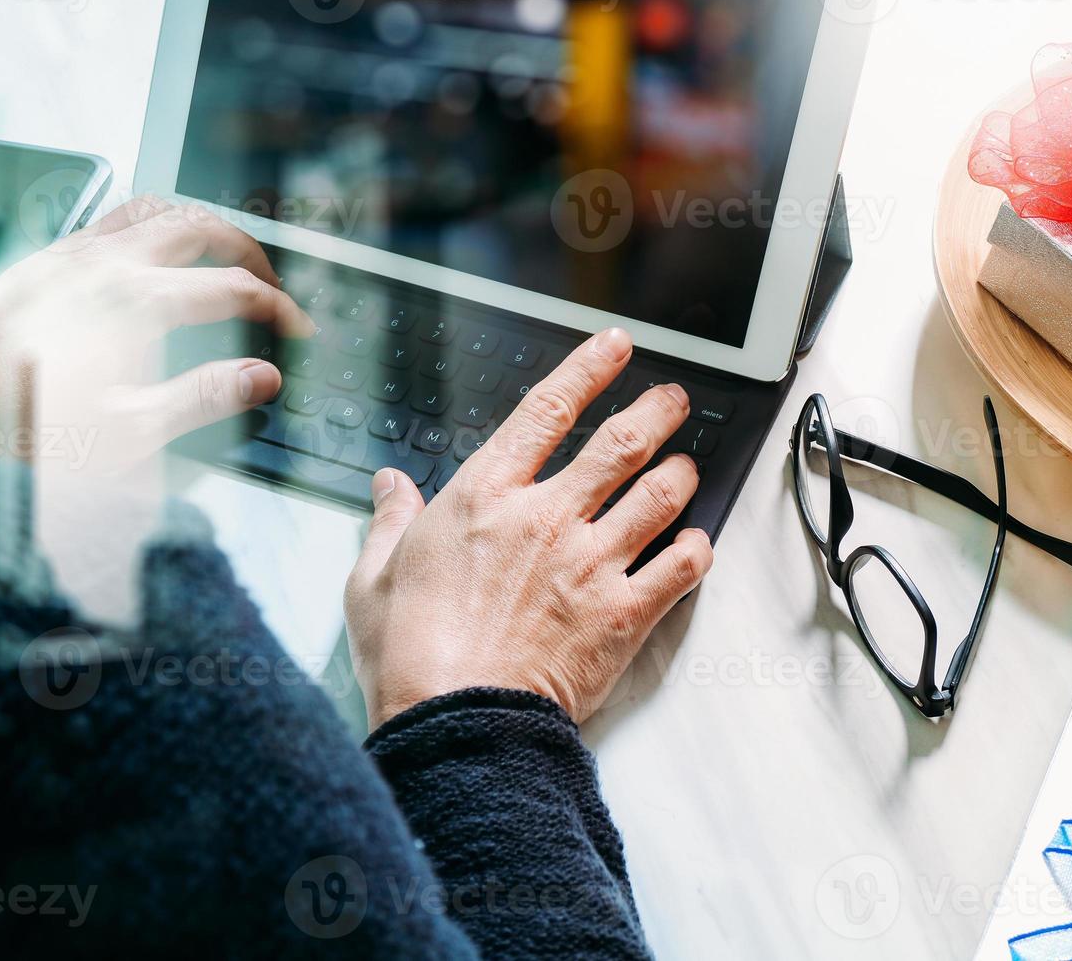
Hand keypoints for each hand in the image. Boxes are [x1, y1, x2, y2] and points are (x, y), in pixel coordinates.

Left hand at [0, 196, 312, 621]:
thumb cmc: (30, 423)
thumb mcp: (130, 430)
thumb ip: (205, 398)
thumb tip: (262, 378)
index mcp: (139, 304)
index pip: (235, 290)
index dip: (279, 309)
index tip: (295, 329)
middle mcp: (109, 264)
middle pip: (204, 228)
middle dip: (249, 251)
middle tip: (269, 282)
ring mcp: (74, 252)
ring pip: (159, 207)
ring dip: (202, 225)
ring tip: (222, 252)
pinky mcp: (48, 257)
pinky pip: (114, 217)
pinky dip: (151, 225)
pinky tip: (153, 254)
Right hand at [344, 328, 714, 728]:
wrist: (457, 723)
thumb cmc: (411, 657)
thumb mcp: (373, 578)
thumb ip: (389, 521)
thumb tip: (390, 486)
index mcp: (486, 498)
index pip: (547, 411)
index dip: (588, 369)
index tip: (615, 348)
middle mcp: (548, 519)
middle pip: (621, 442)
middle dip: (657, 411)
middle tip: (674, 400)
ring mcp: (592, 563)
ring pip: (661, 495)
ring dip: (682, 474)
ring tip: (689, 467)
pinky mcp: (623, 614)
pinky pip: (682, 567)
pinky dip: (698, 550)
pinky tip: (697, 545)